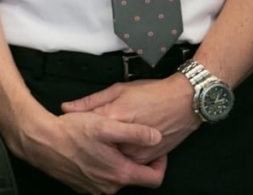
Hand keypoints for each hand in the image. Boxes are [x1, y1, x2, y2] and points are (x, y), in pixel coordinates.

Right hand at [12, 110, 166, 193]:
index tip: (156, 150)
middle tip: (128, 140)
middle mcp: (109, 187)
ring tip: (108, 142)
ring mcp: (95, 188)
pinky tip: (93, 149)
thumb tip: (156, 137)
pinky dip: (101, 165)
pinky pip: (100, 178)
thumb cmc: (71, 133)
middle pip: (134, 177)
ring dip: (117, 161)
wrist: (41, 141)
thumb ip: (135, 132)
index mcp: (120, 173)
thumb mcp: (106, 125)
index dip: (160, 163)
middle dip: (135, 159)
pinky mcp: (82, 185)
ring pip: (116, 176)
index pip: (154, 179)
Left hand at [61, 75, 199, 163]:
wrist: (184, 102)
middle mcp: (124, 138)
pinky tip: (124, 145)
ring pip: (112, 158)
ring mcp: (137, 151)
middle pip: (96, 147)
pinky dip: (124, 156)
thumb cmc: (153, 93)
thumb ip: (91, 100)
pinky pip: (130, 163)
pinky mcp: (148, 158)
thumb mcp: (118, 89)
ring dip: (107, 152)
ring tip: (108, 141)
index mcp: (113, 118)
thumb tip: (68, 107)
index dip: (74, 126)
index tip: (70, 125)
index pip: (82, 126)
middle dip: (90, 143)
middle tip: (89, 137)